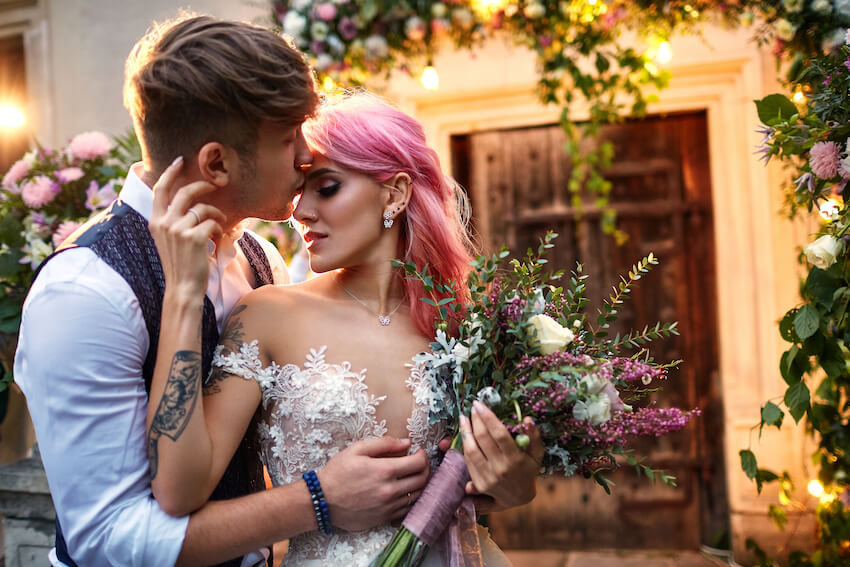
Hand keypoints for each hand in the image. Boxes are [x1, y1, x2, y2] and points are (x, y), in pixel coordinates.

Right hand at [149, 156, 226, 298]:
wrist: (182, 288)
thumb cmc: (180, 265)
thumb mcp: (168, 240)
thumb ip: (172, 221)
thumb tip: (188, 205)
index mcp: (155, 222)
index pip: (160, 190)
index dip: (170, 173)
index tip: (180, 161)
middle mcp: (164, 223)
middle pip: (184, 192)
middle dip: (202, 186)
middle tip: (214, 185)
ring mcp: (178, 230)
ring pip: (202, 208)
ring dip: (216, 212)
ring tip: (220, 222)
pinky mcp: (194, 237)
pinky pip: (212, 222)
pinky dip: (219, 228)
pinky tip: (218, 236)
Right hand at [318, 437, 429, 530]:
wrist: (322, 501)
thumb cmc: (337, 473)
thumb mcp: (357, 449)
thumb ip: (384, 443)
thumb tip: (406, 443)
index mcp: (384, 471)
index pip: (418, 463)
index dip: (422, 456)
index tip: (418, 452)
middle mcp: (390, 491)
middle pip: (422, 480)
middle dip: (425, 469)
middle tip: (419, 463)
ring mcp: (388, 507)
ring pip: (417, 495)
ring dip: (420, 484)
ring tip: (413, 476)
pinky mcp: (384, 518)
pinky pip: (407, 509)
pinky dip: (411, 499)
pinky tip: (404, 492)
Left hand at [460, 401, 543, 509]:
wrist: (519, 498)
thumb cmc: (528, 471)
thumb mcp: (536, 454)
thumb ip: (534, 436)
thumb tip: (526, 419)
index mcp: (515, 459)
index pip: (499, 434)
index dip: (488, 417)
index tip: (480, 404)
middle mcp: (500, 468)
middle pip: (483, 439)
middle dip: (476, 420)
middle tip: (473, 407)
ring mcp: (488, 477)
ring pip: (471, 450)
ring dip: (465, 431)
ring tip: (464, 418)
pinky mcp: (479, 483)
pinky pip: (468, 460)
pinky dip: (465, 445)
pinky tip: (465, 434)